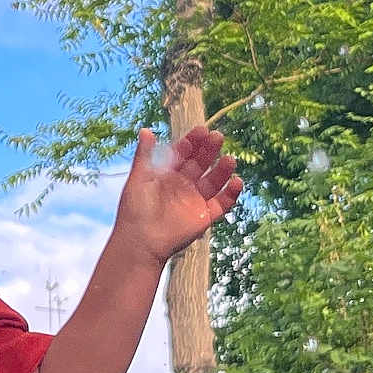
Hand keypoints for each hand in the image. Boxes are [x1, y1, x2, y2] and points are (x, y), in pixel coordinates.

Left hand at [115, 126, 243, 265]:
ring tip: (229, 159)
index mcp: (166, 175)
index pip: (182, 154)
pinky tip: (237, 182)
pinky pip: (222, 203)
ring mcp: (195, 200)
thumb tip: (145, 130)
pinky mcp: (205, 216)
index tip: (201, 131)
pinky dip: (231, 193)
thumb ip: (145, 155)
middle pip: (200, 164)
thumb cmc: (134, 210)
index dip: (192, 142)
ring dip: (222, 170)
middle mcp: (182, 186)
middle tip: (218, 137)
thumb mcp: (138, 179)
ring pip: (214, 181)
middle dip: (209, 150)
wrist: (141, 242)